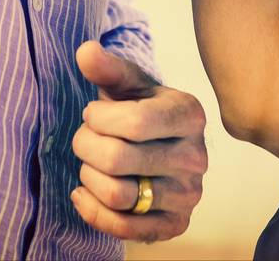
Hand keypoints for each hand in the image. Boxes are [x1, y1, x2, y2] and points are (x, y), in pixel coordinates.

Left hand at [71, 40, 206, 243]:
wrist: (163, 145)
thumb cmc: (140, 108)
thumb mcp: (128, 84)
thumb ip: (107, 67)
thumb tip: (84, 51)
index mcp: (189, 113)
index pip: (134, 122)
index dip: (99, 118)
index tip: (91, 112)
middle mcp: (196, 157)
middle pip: (118, 159)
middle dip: (85, 145)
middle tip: (83, 137)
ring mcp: (188, 195)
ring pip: (117, 194)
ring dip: (88, 176)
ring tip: (88, 162)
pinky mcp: (176, 224)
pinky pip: (123, 228)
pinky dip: (92, 211)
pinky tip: (82, 193)